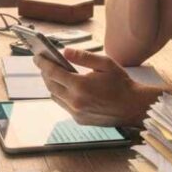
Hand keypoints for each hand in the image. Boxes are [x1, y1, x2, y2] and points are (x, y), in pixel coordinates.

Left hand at [32, 47, 161, 126]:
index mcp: (80, 86)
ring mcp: (76, 113)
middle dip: (45, 73)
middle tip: (44, 63)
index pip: (53, 72)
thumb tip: (65, 52)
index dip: (43, 63)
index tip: (37, 56)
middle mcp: (75, 101)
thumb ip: (83, 57)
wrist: (134, 107)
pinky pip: (64, 105)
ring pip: (55, 97)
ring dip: (52, 85)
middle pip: (50, 86)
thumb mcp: (105, 63)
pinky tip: (66, 87)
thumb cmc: (122, 84)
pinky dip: (61, 95)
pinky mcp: (80, 120)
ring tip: (53, 74)